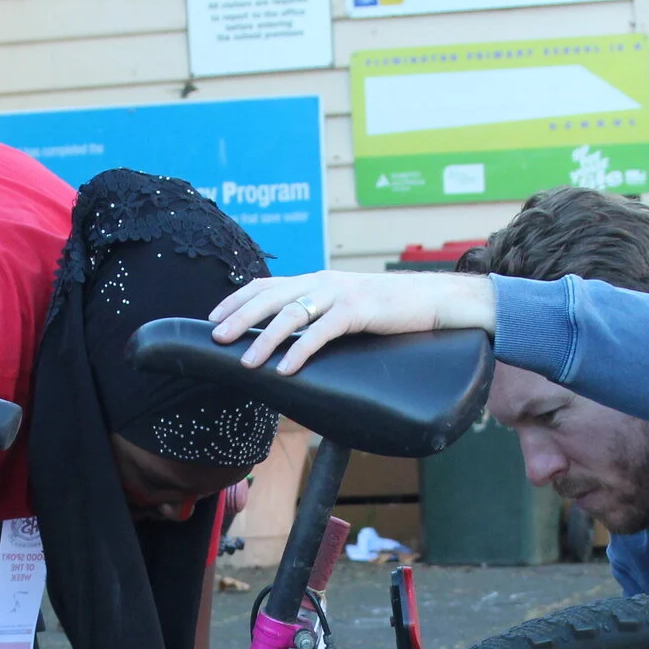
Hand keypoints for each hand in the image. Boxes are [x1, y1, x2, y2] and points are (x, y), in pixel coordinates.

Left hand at [209, 270, 495, 375]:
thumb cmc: (391, 309)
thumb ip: (320, 313)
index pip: (267, 285)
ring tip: (247, 363)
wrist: (435, 300)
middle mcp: (324, 281)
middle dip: (240, 318)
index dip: (237, 300)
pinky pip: (323, 331)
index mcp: (317, 280)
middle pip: (271, 297)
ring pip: (292, 314)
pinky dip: (302, 351)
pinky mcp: (360, 309)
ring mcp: (341, 293)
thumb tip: (291, 337)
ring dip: (265, 339)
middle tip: (217, 338)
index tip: (213, 318)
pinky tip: (287, 369)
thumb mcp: (348, 306)